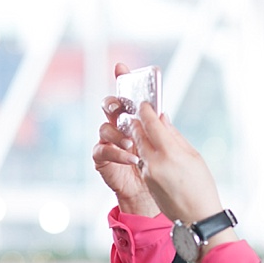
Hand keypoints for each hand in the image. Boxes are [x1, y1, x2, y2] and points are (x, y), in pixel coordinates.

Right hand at [92, 63, 159, 216]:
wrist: (148, 195)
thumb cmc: (156, 168)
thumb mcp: (162, 146)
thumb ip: (158, 129)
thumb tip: (161, 113)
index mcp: (133, 118)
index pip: (127, 95)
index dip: (121, 79)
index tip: (121, 67)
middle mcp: (117, 126)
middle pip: (109, 106)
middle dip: (113, 104)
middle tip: (120, 108)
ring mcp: (107, 141)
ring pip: (104, 128)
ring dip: (118, 134)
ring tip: (132, 144)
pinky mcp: (102, 158)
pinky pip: (102, 150)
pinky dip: (117, 153)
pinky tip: (131, 159)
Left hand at [129, 101, 223, 224]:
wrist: (196, 217)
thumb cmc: (202, 186)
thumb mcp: (194, 156)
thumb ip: (175, 136)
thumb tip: (163, 119)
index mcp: (169, 153)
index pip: (151, 124)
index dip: (146, 111)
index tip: (145, 103)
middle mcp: (154, 162)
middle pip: (139, 134)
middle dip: (138, 122)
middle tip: (141, 113)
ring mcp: (147, 173)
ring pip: (138, 147)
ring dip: (140, 137)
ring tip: (147, 129)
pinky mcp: (145, 182)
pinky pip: (142, 161)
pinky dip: (145, 152)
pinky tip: (154, 150)